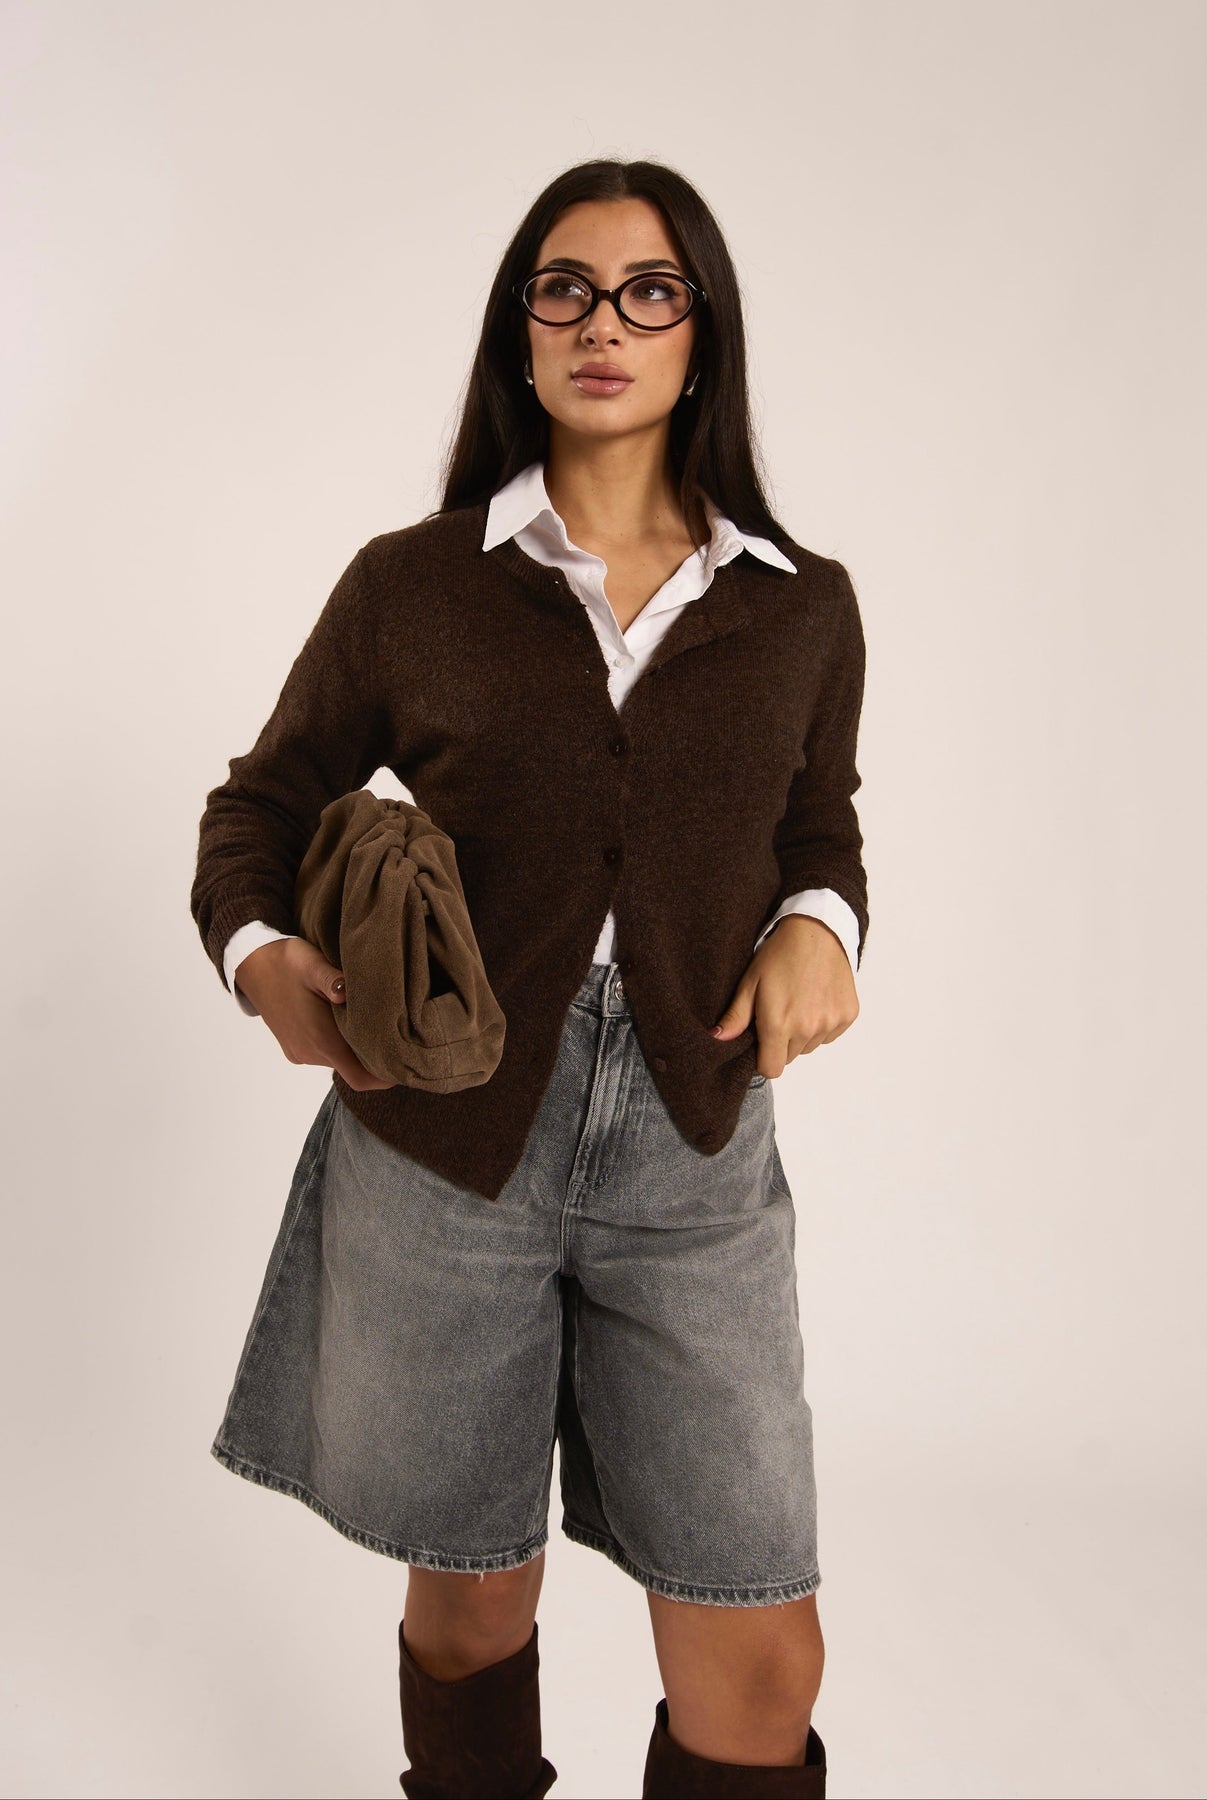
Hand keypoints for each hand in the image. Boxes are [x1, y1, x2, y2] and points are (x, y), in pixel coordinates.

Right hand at [234, 937, 396, 1090]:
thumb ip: (334, 981)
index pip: (361, 1077)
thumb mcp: (313, 964)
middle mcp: (311, 1053)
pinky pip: (323, 1054)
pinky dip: (338, 1044)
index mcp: (322, 1040)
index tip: (405, 1062)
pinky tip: (344, 1019)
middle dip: (374, 1056)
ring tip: (370, 1021)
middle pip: (353, 1069)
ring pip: (338, 1060)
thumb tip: (349, 993)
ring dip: (354, 1047)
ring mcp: (300, 1053)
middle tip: (396, 1034)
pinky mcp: (293, 1048)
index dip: (385, 1076)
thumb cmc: (285, 962)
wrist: (249, 964)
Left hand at [710, 916, 858, 1077]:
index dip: (763, 1057)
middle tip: (780, 1011)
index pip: (771, 1069)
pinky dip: (822, 1023)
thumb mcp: (750, 983)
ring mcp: (830, 1023)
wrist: (817, 931)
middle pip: (790, 1056)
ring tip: (798, 1002)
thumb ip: (736, 1017)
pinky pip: (830, 1034)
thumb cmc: (779, 955)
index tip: (761, 1038)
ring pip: (810, 1045)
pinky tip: (816, 999)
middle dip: (781, 1041)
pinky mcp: (847, 1015)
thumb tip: (717, 1039)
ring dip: (803, 1033)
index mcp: (779, 1025)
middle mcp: (808, 1029)